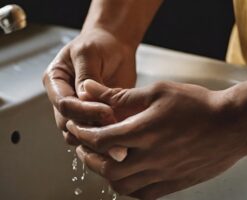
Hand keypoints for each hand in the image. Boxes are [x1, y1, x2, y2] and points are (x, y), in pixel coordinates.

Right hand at [43, 27, 135, 144]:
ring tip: (117, 133)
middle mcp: (64, 97)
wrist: (115, 46)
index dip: (84, 111)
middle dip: (90, 127)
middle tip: (115, 126)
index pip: (64, 104)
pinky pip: (94, 132)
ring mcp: (78, 108)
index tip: (107, 111)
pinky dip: (105, 136)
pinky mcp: (93, 115)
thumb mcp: (89, 53)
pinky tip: (120, 134)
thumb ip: (86, 77)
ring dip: (97, 136)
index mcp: (56, 80)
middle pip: (68, 123)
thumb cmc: (100, 44)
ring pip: (79, 133)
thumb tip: (85, 100)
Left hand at [66, 79, 246, 198]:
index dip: (83, 133)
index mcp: (144, 133)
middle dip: (90, 157)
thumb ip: (120, 95)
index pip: (100, 139)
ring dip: (107, 173)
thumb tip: (90, 91)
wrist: (232, 125)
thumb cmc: (198, 105)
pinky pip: (143, 194)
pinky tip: (129, 174)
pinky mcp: (175, 183)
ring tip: (105, 159)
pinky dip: (129, 187)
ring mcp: (163, 174)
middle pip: (107, 168)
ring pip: (122, 186)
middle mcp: (151, 158)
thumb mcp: (157, 92)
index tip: (77, 127)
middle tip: (86, 146)